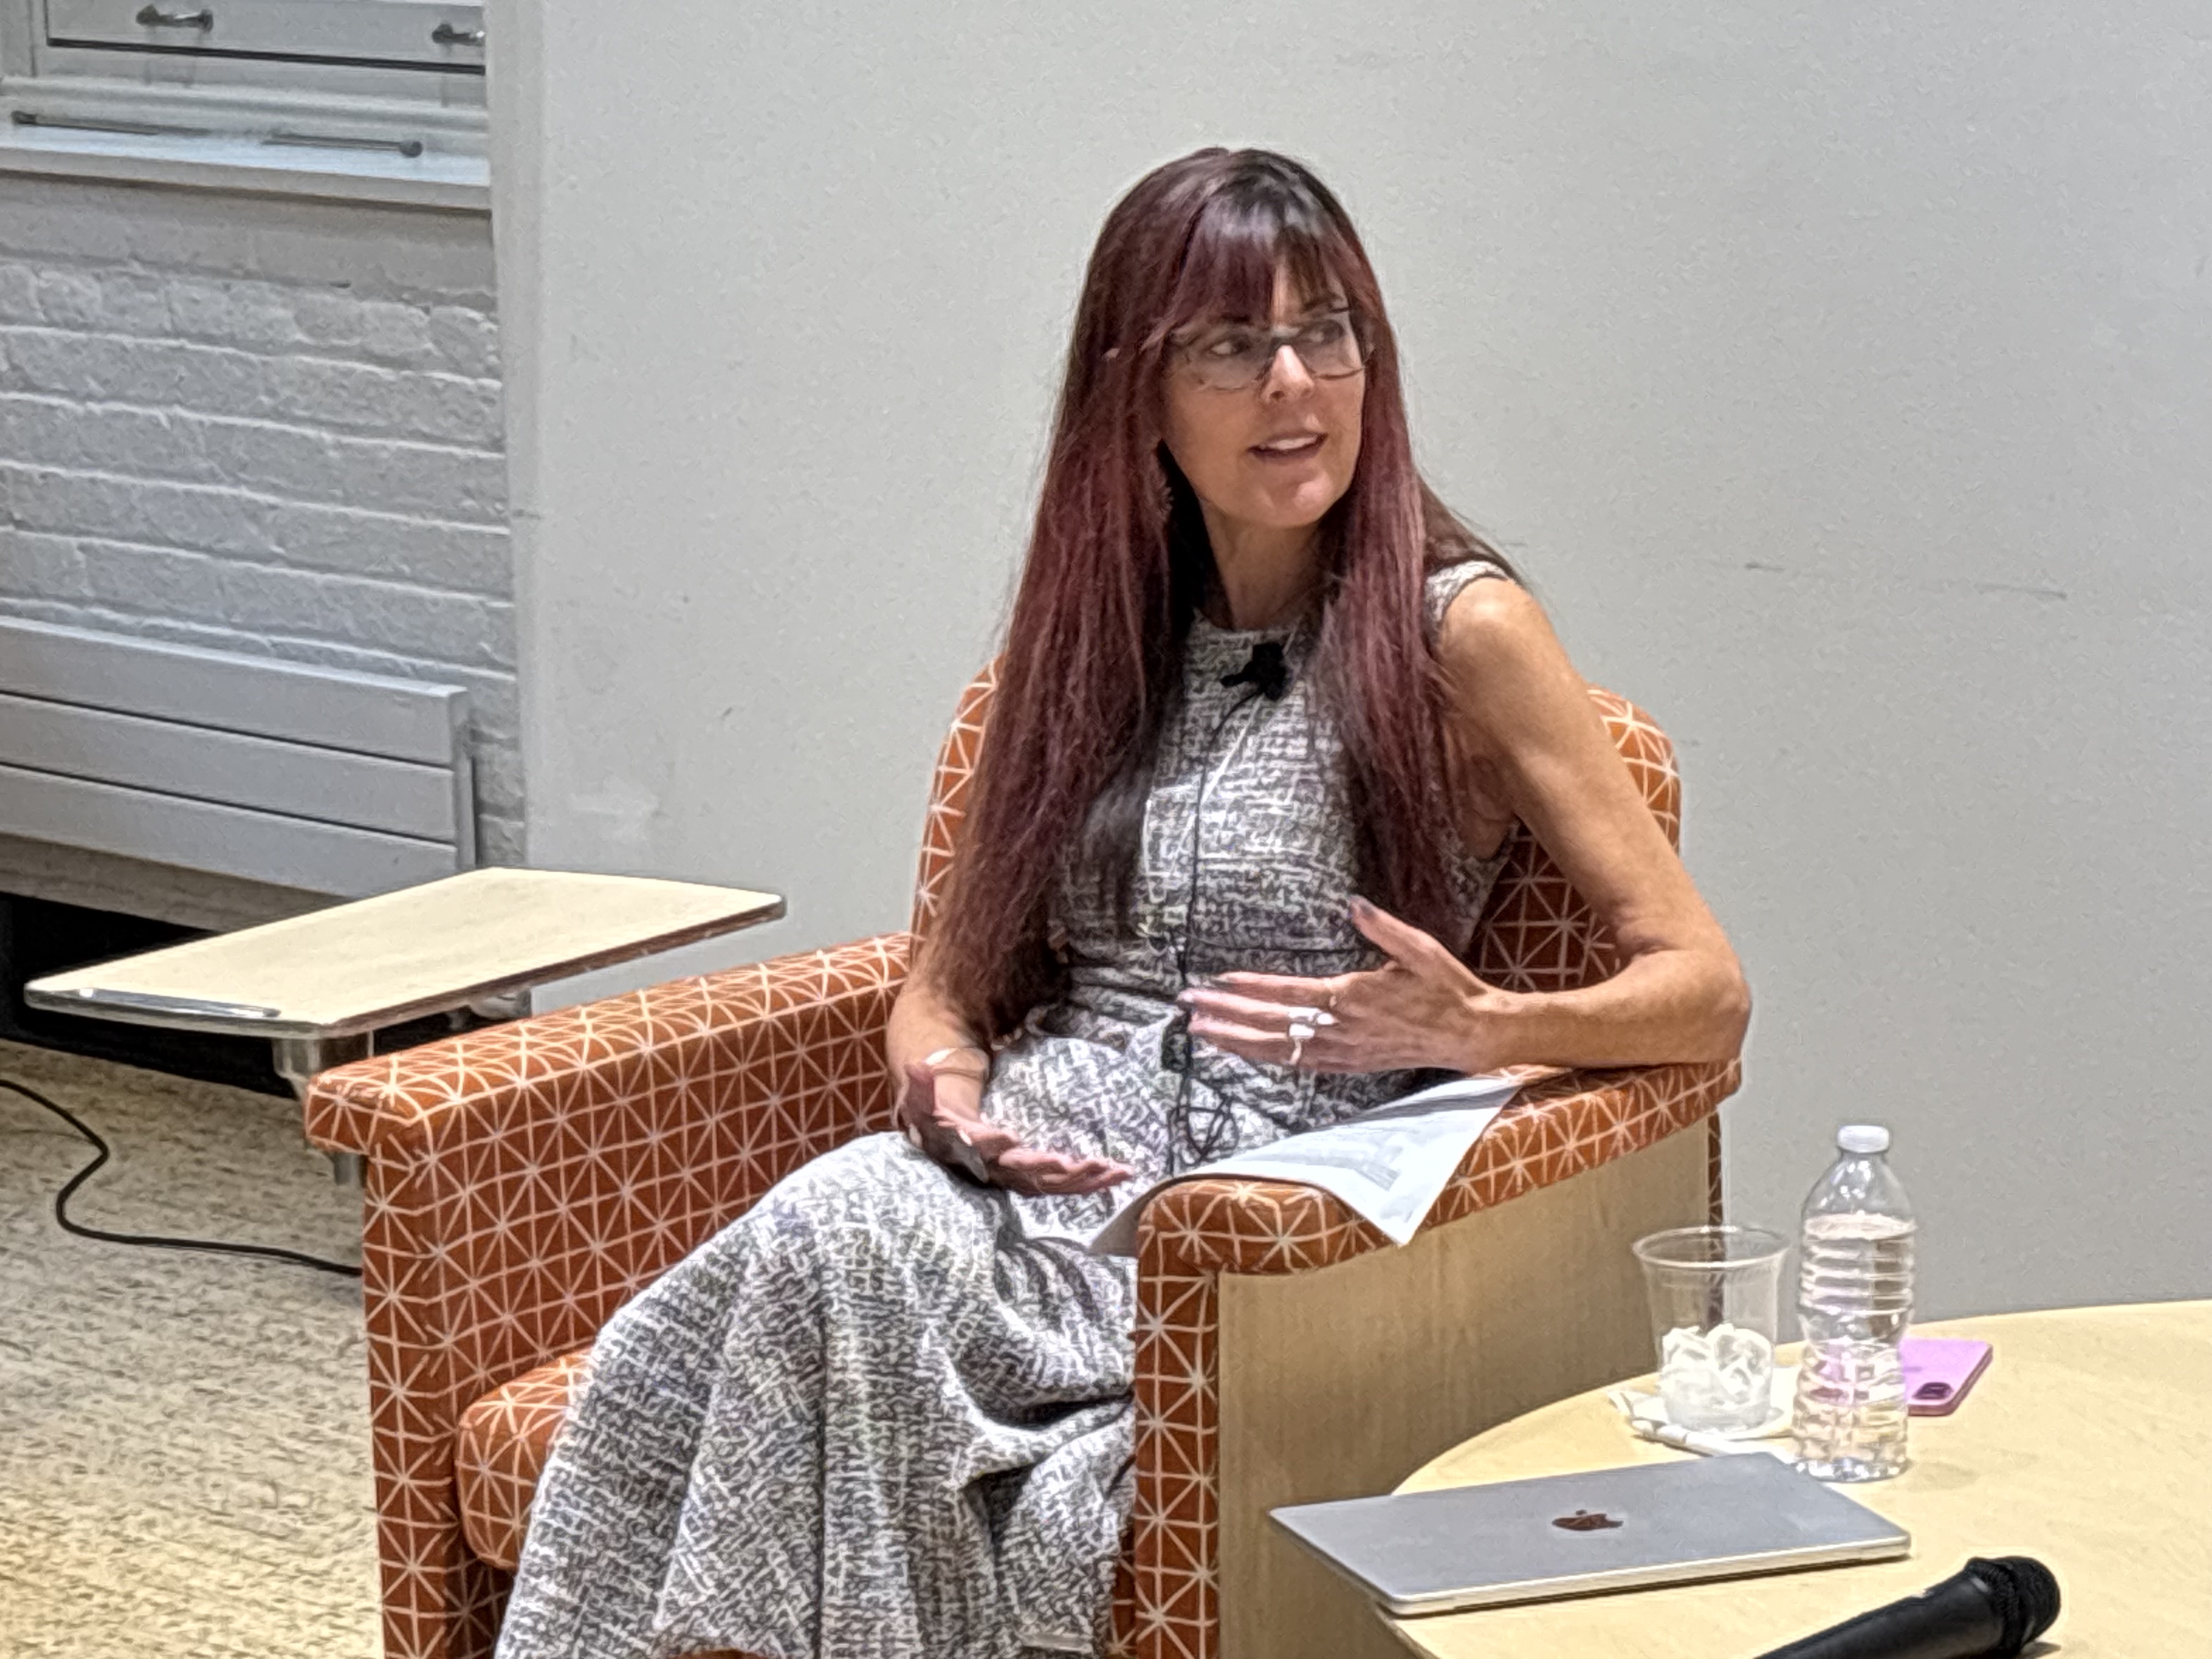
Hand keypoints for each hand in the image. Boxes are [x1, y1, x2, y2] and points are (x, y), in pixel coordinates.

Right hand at [896, 1062, 1132, 1195]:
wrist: (945, 1143)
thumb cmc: (938, 1117)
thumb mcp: (923, 1100)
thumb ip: (920, 1085)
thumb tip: (916, 1065)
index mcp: (966, 1150)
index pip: (977, 1149)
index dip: (991, 1144)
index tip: (1008, 1136)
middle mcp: (992, 1170)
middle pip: (1024, 1173)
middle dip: (1052, 1170)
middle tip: (1077, 1163)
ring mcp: (1015, 1177)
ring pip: (1051, 1183)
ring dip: (1082, 1179)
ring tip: (1114, 1170)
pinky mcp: (1033, 1177)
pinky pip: (1063, 1183)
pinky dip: (1090, 1181)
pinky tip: (1118, 1175)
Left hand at [1176, 896, 1511, 1073]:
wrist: (1469, 1033)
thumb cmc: (1445, 986)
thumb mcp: (1419, 948)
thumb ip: (1382, 927)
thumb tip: (1353, 902)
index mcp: (1353, 997)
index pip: (1288, 994)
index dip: (1250, 988)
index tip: (1217, 980)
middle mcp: (1341, 1029)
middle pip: (1271, 1025)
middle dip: (1226, 1014)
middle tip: (1187, 1006)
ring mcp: (1342, 1052)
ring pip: (1278, 1051)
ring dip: (1236, 1041)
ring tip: (1200, 1031)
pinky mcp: (1348, 1065)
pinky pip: (1297, 1066)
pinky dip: (1266, 1059)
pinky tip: (1242, 1052)